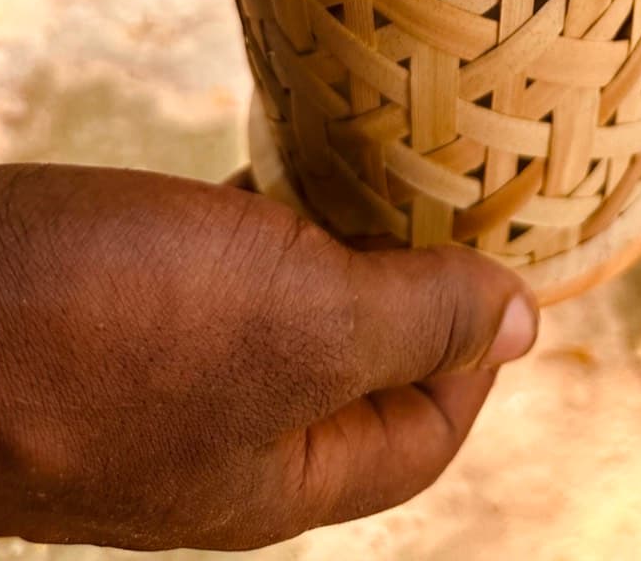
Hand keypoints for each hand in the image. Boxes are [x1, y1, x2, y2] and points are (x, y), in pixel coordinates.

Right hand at [0, 164, 537, 548]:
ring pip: (283, 313)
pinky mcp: (111, 314)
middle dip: (407, 287)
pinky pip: (214, 274)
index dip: (476, 352)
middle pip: (354, 371)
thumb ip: (417, 324)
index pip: (419, 434)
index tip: (494, 257)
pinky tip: (271, 163)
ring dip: (334, 243)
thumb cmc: (117, 327)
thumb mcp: (301, 323)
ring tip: (371, 164)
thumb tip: (529, 321)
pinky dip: (258, 223)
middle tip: (441, 193)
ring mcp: (161, 379)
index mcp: (278, 476)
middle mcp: (224, 442)